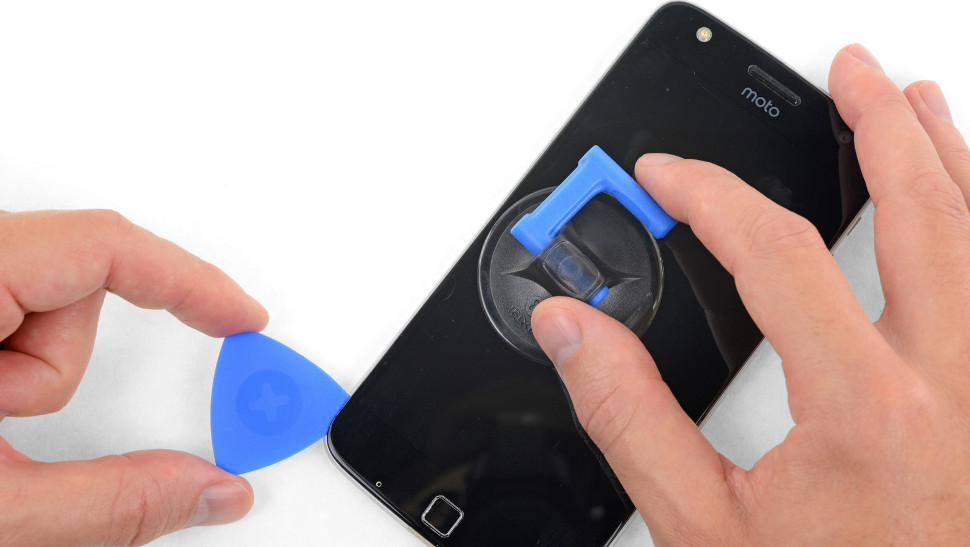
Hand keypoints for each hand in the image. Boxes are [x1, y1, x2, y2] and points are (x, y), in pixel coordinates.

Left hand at [0, 210, 268, 545]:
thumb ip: (113, 504)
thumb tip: (213, 488)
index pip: (103, 246)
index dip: (190, 282)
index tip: (240, 318)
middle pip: (70, 279)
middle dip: (60, 362)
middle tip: (16, 418)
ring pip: (36, 299)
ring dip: (28, 372)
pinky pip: (8, 309)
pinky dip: (9, 362)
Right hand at [532, 44, 969, 543]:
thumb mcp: (704, 527)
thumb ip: (630, 416)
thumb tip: (574, 331)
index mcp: (867, 409)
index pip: (780, 255)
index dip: (714, 198)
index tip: (669, 178)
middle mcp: (957, 385)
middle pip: (924, 210)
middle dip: (879, 126)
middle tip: (850, 75)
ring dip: (952, 156)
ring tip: (918, 103)